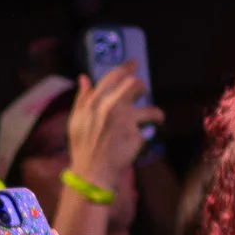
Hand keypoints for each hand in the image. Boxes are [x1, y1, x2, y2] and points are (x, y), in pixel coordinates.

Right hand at [67, 64, 153, 203]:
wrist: (92, 171)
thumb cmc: (83, 146)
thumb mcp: (77, 119)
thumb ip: (82, 97)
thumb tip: (84, 78)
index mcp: (94, 102)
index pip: (113, 77)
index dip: (126, 68)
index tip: (134, 64)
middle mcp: (109, 107)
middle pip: (134, 85)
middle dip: (141, 87)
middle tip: (143, 93)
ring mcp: (124, 120)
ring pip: (149, 108)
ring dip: (155, 113)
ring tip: (157, 117)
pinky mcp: (135, 134)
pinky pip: (147, 130)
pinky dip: (146, 134)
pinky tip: (142, 140)